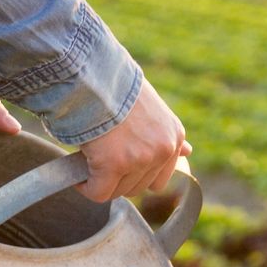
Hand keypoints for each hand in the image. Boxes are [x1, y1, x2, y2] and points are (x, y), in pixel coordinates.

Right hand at [79, 79, 189, 202]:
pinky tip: (79, 175)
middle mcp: (163, 149)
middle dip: (118, 179)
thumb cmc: (116, 86)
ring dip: (102, 181)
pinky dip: (86, 187)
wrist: (94, 74)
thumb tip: (188, 152)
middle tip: (100, 159)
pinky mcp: (114, 165)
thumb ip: (165, 133)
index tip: (119, 164)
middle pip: (138, 187)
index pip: (159, 178)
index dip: (135, 175)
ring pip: (118, 191)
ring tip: (89, 161)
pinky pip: (99, 193)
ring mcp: (140, 158)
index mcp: (174, 135)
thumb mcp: (152, 108)